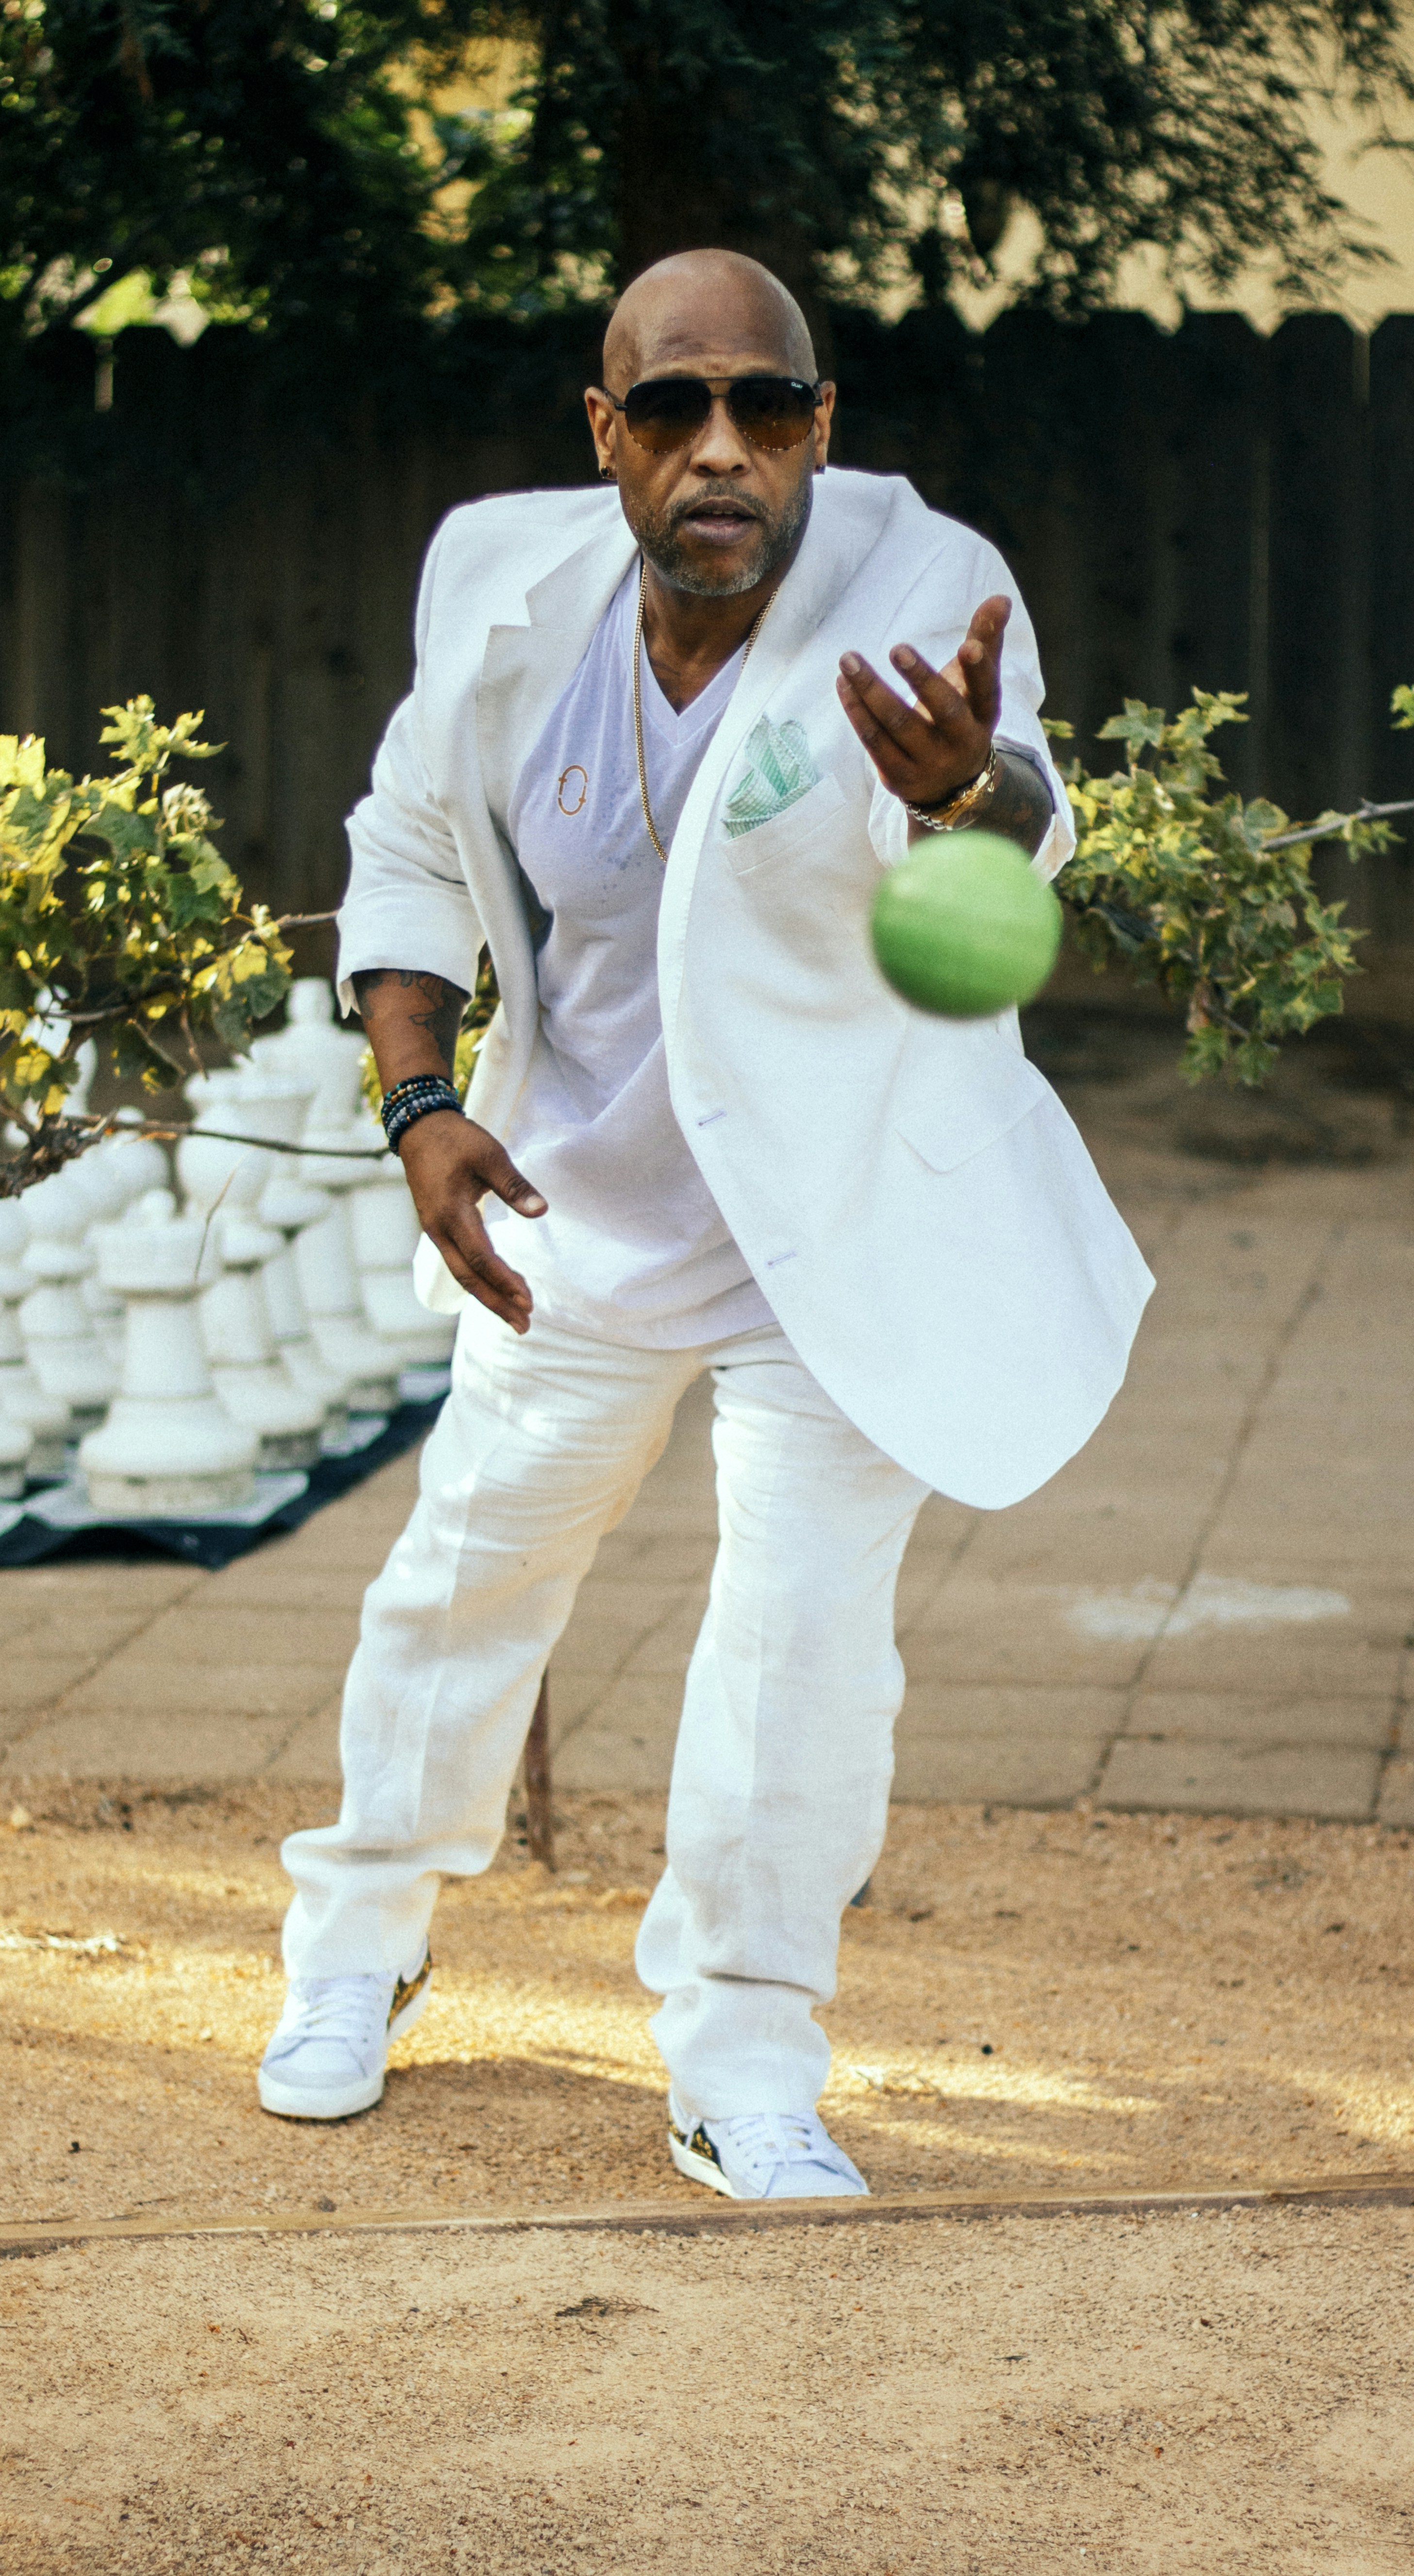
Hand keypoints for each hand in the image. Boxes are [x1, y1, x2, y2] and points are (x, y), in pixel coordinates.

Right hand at [397, 1111, 545, 1334]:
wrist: (419, 1129)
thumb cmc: (456, 1139)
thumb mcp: (490, 1155)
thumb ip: (515, 1186)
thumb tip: (542, 1211)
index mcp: (451, 1213)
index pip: (480, 1257)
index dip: (504, 1280)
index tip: (528, 1300)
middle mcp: (439, 1229)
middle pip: (468, 1277)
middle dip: (496, 1304)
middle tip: (524, 1326)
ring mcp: (436, 1231)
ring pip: (462, 1273)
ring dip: (488, 1296)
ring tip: (515, 1317)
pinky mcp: (438, 1228)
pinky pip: (458, 1262)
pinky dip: (478, 1280)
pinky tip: (495, 1289)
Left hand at [836, 593, 1010, 809]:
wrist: (952, 790)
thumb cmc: (962, 719)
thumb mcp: (977, 687)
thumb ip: (985, 642)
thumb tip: (1001, 597)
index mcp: (984, 715)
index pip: (986, 690)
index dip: (978, 669)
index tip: (968, 646)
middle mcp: (961, 742)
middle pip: (944, 710)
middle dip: (921, 679)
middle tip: (898, 648)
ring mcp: (929, 763)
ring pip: (898, 724)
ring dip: (870, 690)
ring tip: (848, 658)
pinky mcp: (899, 778)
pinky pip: (873, 741)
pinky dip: (856, 710)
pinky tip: (843, 683)